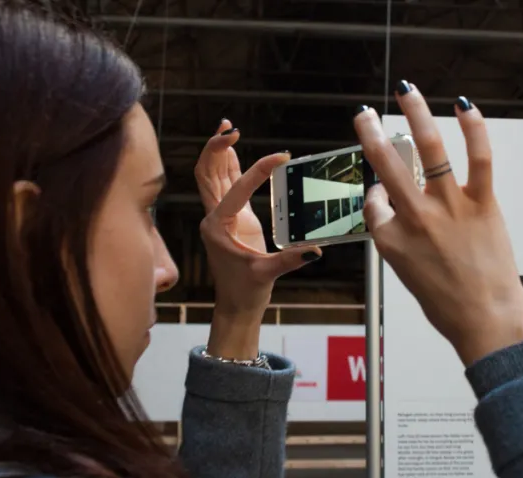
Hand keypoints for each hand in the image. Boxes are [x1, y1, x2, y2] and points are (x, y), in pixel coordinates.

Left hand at [195, 120, 321, 358]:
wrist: (236, 305)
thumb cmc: (245, 291)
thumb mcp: (266, 274)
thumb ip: (289, 260)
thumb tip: (315, 250)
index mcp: (218, 226)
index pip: (236, 188)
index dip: (258, 170)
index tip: (280, 157)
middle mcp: (214, 217)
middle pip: (207, 173)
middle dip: (216, 148)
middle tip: (230, 128)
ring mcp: (221, 216)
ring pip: (212, 176)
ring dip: (218, 152)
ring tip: (227, 127)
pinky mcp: (231, 219)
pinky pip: (225, 186)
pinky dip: (228, 166)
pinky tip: (233, 149)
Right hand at [353, 82, 522, 365]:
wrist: (487, 320)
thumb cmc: (448, 305)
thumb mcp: (406, 274)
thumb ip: (396, 237)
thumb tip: (394, 207)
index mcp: (391, 240)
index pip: (374, 205)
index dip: (376, 196)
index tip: (382, 193)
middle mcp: (415, 218)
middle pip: (385, 165)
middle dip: (371, 134)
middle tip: (364, 115)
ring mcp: (449, 207)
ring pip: (429, 149)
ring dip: (415, 114)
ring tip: (408, 91)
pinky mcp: (481, 204)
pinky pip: (478, 158)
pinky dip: (473, 129)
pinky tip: (463, 107)